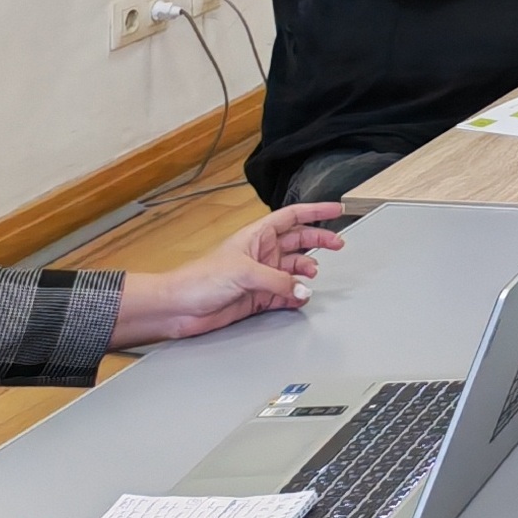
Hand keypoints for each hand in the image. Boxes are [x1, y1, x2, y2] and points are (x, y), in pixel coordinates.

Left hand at [109, 203, 348, 347]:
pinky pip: (285, 294)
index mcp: (257, 236)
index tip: (337, 210)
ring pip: (294, 269)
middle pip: (299, 242)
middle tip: (338, 245)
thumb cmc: (200, 278)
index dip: (315, 211)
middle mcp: (262, 253)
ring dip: (305, 272)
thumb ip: (278, 280)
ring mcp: (261, 275)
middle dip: (319, 242)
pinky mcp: (258, 298)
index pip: (293, 217)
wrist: (179, 308)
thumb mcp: (244, 271)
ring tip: (311, 277)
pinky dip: (295, 295)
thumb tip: (303, 289)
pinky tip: (300, 297)